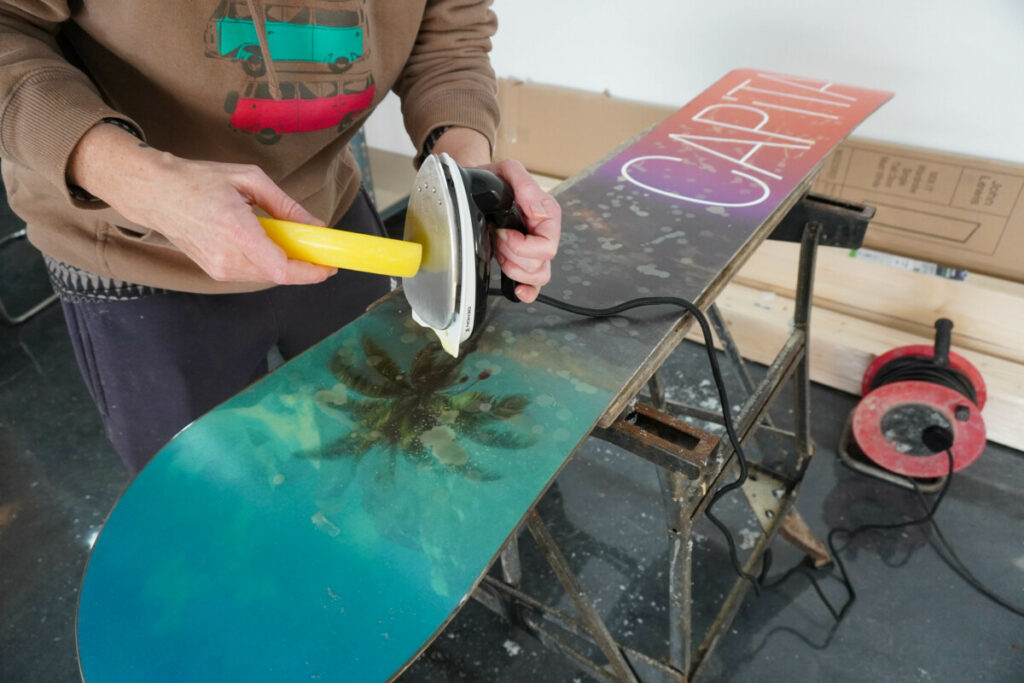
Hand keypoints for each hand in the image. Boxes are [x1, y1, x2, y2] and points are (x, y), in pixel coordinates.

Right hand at [67, 123, 336, 284]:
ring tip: (289, 239)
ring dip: (286, 263)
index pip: (281, 268)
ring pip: (267, 276)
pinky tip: (267, 243)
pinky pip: (252, 272)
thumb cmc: (200, 180)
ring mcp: (218, 268)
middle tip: (317, 247)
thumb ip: (286, 206)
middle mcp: (227, 256)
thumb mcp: (249, 180)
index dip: (310, 272)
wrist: (154, 193)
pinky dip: (268, 262)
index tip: (331, 265)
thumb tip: (317, 227)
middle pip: (279, 276)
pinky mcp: (214, 272)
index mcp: (236, 230)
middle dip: (304, 265)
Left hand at [481, 159, 559, 302]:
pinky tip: (517, 290)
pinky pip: (533, 286)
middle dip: (512, 254)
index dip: (522, 245)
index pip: (548, 244)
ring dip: (513, 269)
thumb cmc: (494, 180)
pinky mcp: (523, 262)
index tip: (503, 232)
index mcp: (547, 214)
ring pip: (537, 277)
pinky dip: (527, 292)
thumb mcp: (508, 171)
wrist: (478, 188)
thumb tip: (537, 211)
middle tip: (498, 236)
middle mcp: (543, 234)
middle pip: (540, 264)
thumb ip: (524, 184)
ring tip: (500, 251)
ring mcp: (534, 251)